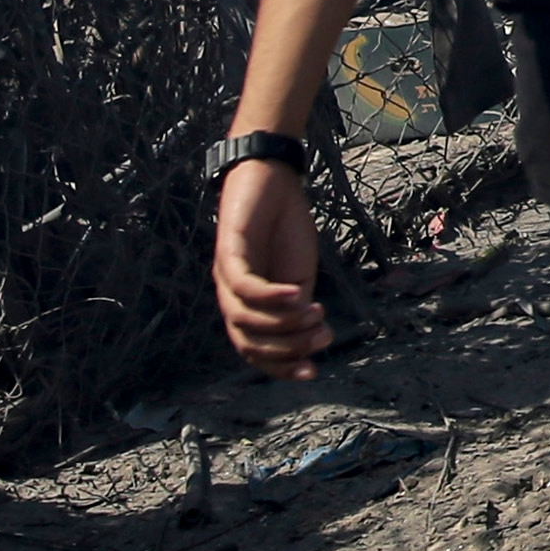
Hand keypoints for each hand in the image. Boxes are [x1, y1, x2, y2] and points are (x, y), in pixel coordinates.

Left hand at [215, 160, 328, 379]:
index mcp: (249, 306)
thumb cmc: (285, 226)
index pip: (256, 351)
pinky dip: (270, 296)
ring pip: (245, 320)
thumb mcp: (298, 273)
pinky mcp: (228, 253)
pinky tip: (297, 292)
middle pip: (248, 343)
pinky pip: (244, 286)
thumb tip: (312, 336)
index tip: (314, 372)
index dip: (280, 367)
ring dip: (283, 324)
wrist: (272, 179)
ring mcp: (226, 277)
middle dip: (286, 349)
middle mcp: (231, 298)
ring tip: (316, 312)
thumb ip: (299, 305)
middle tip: (323, 337)